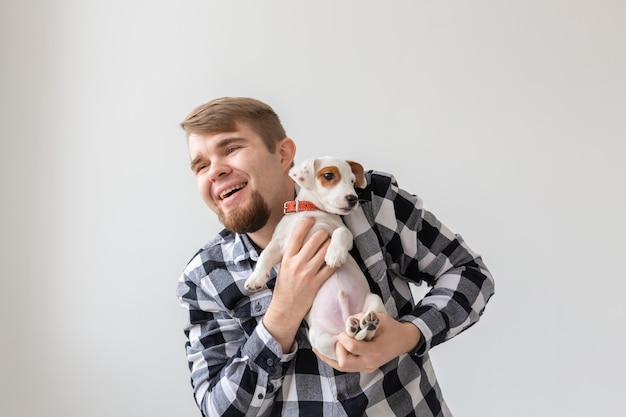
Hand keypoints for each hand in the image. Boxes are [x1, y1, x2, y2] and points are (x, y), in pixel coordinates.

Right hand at [264, 217, 336, 351]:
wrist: (286, 308)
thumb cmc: (284, 285)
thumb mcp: (283, 266)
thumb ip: (291, 253)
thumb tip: (299, 238)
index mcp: (287, 258)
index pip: (296, 236)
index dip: (305, 224)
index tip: (310, 218)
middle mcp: (297, 264)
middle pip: (315, 240)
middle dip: (322, 233)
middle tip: (325, 232)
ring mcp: (308, 273)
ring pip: (325, 250)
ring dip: (330, 244)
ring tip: (330, 243)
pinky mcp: (317, 282)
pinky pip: (331, 266)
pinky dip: (334, 260)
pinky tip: (335, 257)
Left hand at [314, 313, 421, 372]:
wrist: (404, 341)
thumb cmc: (392, 328)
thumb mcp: (381, 318)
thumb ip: (364, 319)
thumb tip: (348, 321)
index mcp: (375, 351)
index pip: (352, 348)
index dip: (343, 338)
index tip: (345, 330)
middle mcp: (370, 363)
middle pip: (343, 363)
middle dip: (338, 349)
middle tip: (341, 338)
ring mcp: (367, 368)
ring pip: (341, 367)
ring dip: (331, 356)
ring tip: (318, 348)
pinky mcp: (363, 368)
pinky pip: (345, 367)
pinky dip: (333, 360)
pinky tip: (321, 353)